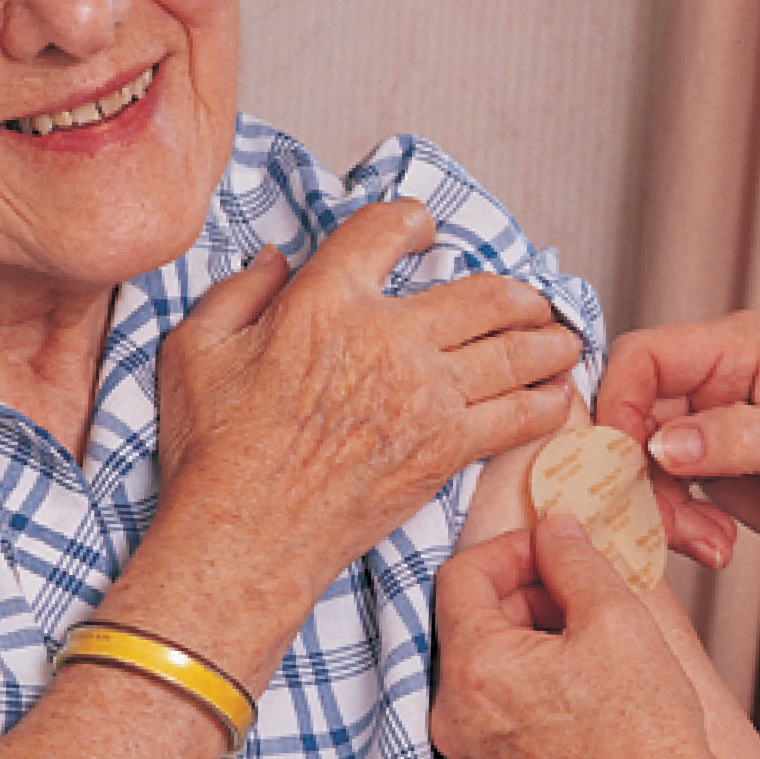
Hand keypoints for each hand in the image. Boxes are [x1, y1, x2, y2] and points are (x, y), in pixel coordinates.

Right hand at [152, 200, 581, 621]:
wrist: (244, 538)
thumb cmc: (214, 453)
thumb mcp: (196, 349)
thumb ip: (239, 292)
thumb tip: (274, 260)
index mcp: (326, 301)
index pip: (387, 229)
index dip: (413, 221)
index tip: (424, 230)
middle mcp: (388, 338)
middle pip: (482, 293)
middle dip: (518, 293)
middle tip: (531, 299)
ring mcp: (425, 395)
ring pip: (514, 350)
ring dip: (548, 340)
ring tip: (562, 339)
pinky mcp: (445, 448)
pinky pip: (517, 415)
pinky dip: (546, 403)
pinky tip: (557, 398)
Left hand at [433, 516, 746, 758]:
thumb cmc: (650, 734)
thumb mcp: (616, 615)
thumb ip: (572, 557)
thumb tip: (552, 529)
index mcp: (473, 670)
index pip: (459, 576)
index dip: (509, 551)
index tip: (550, 553)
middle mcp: (451, 723)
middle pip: (467, 630)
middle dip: (520, 603)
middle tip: (578, 602)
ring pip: (480, 682)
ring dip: (522, 655)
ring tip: (583, 657)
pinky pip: (490, 733)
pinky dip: (522, 708)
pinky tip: (574, 709)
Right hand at [595, 314, 759, 625]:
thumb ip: (740, 437)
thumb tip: (666, 443)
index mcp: (740, 347)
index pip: (644, 356)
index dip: (620, 406)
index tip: (626, 464)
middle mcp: (712, 376)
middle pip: (630, 414)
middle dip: (641, 477)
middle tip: (672, 524)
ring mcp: (701, 420)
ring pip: (635, 459)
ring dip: (658, 509)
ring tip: (708, 542)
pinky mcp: (698, 462)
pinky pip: (653, 489)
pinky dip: (672, 523)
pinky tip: (714, 542)